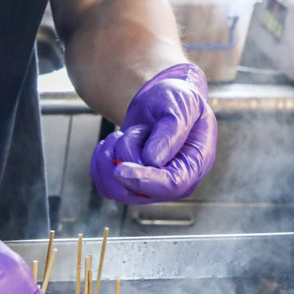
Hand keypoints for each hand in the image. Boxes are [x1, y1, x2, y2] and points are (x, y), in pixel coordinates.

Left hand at [91, 63, 216, 203]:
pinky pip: (104, 186)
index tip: (120, 169)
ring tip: (122, 135)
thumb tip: (153, 161)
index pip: (172, 185)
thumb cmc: (178, 101)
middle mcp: (172, 183)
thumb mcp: (182, 105)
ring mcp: (149, 188)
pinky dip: (100, 162)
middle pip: (138, 192)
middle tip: (132, 130)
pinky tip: (111, 143)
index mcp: (194, 166)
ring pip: (116, 190)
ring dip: (110, 157)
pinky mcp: (129, 186)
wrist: (160, 102)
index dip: (144, 180)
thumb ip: (171, 132)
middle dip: (124, 157)